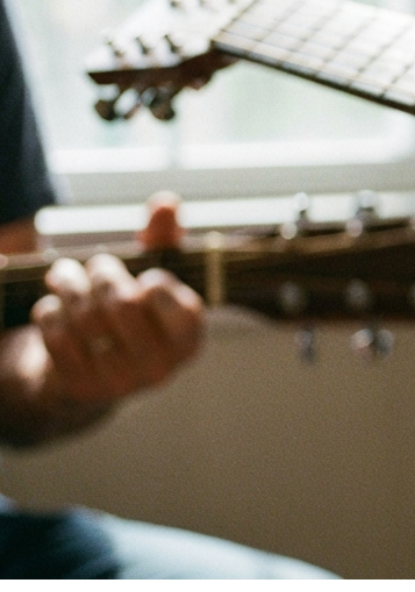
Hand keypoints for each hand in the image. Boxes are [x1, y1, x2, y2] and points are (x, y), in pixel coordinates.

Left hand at [0, 193, 203, 444]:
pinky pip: (57, 334)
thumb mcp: (151, 277)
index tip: (144, 278)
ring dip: (69, 285)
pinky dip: (49, 312)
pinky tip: (54, 308)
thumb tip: (165, 202)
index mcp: (189, 342)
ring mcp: (118, 384)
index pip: (178, 304)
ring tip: (64, 276)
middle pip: (123, 304)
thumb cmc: (128, 316)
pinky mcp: (78, 389)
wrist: (89, 372)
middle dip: (103, 274)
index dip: (155, 283)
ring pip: (84, 316)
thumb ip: (163, 238)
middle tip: (95, 266)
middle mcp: (159, 369)